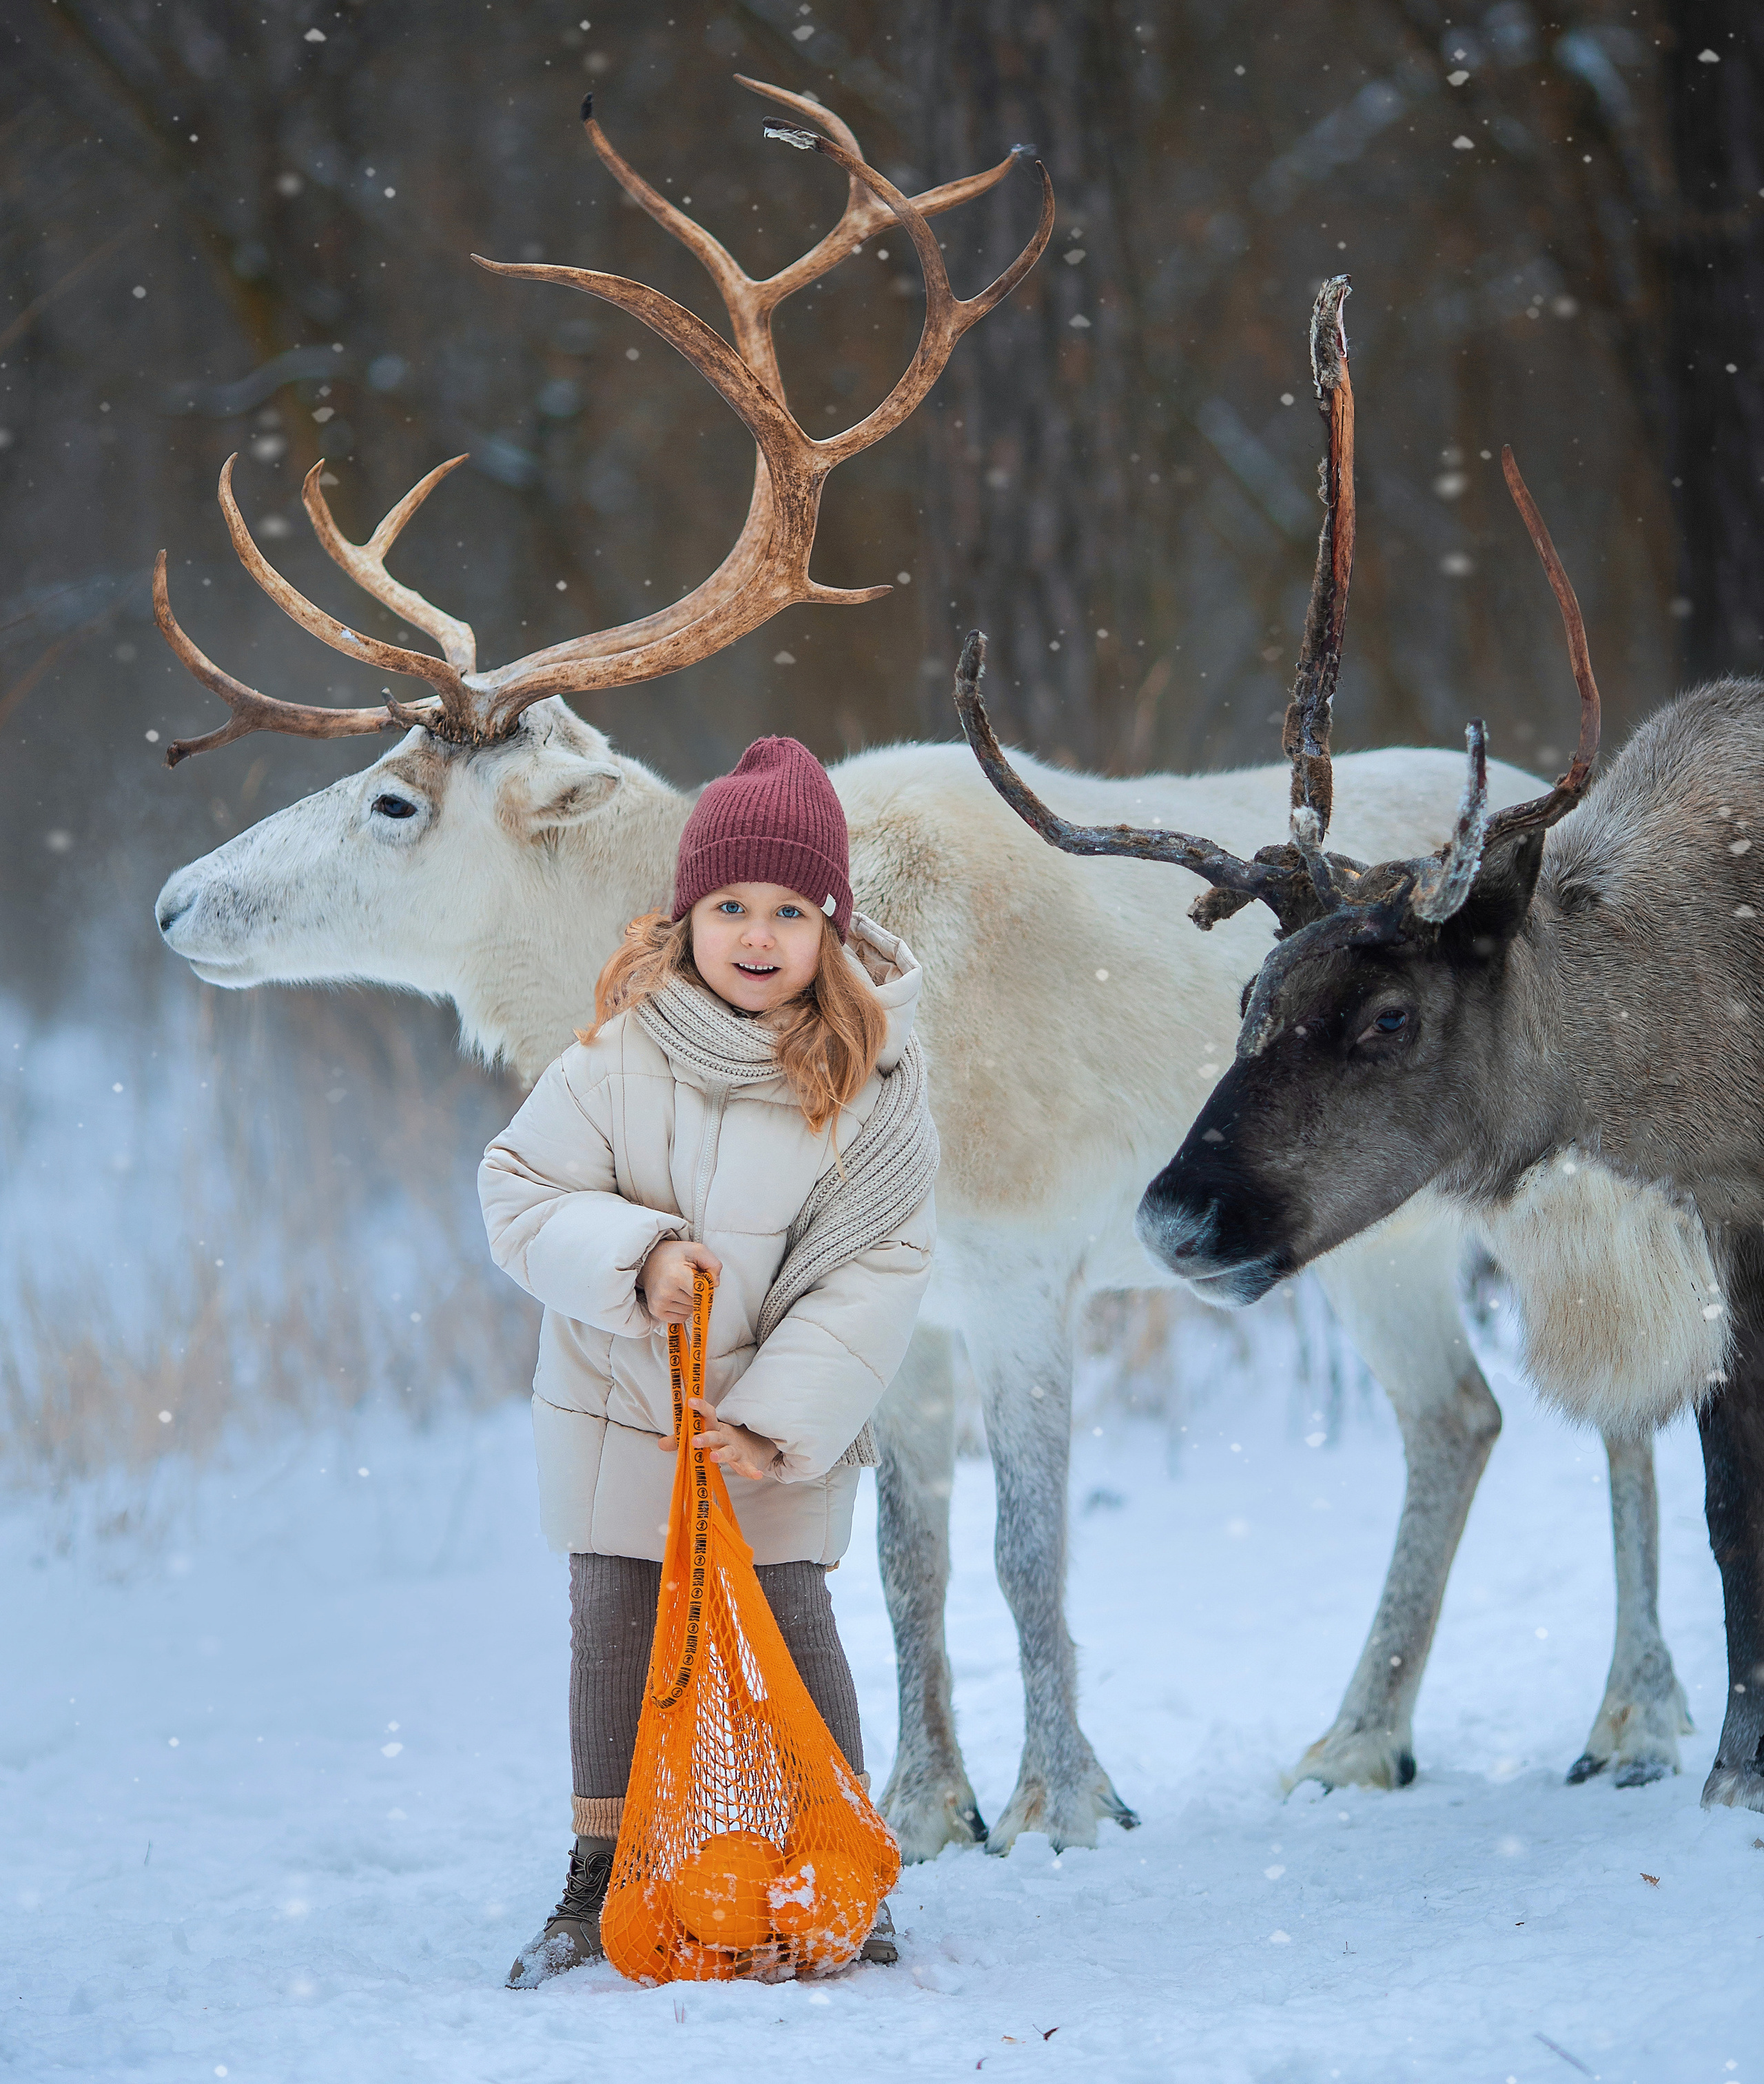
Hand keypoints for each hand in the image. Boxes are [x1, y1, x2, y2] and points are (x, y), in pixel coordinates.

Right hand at [638, 1237, 720, 1324]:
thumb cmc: (675, 1255)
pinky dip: (682, 1310)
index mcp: (676, 1276)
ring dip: (690, 1301)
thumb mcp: (697, 1250)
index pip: (701, 1292)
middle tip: (687, 1279)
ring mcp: (659, 1303)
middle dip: (697, 1293)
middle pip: (696, 1302)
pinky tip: (676, 1296)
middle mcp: (665, 1292)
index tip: (699, 1276)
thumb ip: (713, 1264)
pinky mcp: (656, 1311)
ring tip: (680, 1286)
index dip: (705, 1286)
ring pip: (689, 1311)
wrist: (649, 1259)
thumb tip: (716, 1284)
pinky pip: (680, 1318)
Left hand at [658, 1396, 779, 1481]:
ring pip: (728, 1451)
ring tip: (714, 1458)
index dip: (700, 1409)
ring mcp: (736, 1448)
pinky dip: (751, 1470)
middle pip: (715, 1435)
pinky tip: (756, 1475)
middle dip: (705, 1437)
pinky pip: (748, 1467)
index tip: (691, 1401)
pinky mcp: (745, 1461)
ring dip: (722, 1454)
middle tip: (695, 1440)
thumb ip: (682, 1440)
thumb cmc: (721, 1440)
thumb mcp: (704, 1437)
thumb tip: (660, 1444)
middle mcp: (725, 1436)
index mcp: (714, 1427)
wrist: (753, 1445)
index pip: (708, 1416)